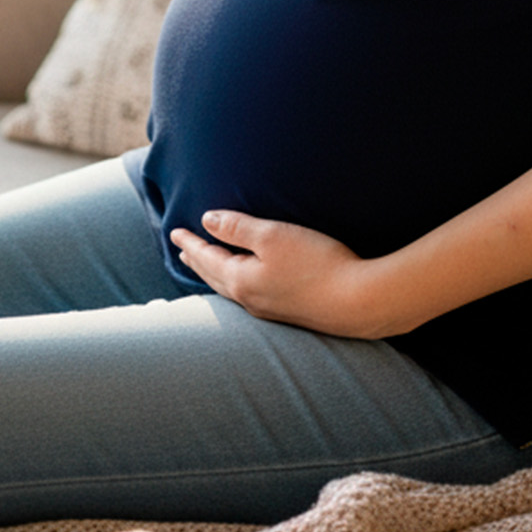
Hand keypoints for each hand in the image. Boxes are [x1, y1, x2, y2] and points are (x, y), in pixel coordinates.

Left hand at [171, 211, 383, 336]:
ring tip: (207, 267)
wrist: (357, 301)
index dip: (191, 242)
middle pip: (215, 277)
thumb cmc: (315, 263)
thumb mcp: (274, 236)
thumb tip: (207, 220)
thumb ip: (238, 228)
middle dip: (198, 261)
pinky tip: (246, 282)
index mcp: (241, 280)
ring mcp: (268, 309)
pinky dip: (235, 283)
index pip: (207, 257)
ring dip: (214, 274)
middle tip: (184, 250)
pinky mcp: (288, 311)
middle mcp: (250, 298)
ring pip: (230, 289)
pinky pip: (247, 295)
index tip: (174, 232)